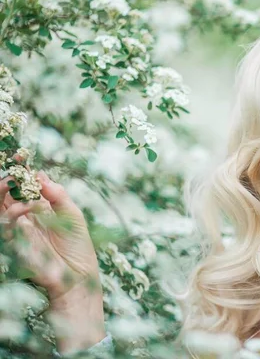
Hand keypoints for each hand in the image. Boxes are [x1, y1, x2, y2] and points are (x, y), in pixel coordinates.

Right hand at [0, 171, 105, 352]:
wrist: (78, 276)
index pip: (24, 187)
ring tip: (21, 187)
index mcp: (40, 210)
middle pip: (6, 194)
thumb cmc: (78, 247)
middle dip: (8, 179)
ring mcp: (18, 229)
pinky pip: (5, 221)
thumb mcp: (72, 215)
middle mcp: (26, 218)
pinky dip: (15, 210)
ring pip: (0, 205)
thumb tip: (41, 175)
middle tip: (16, 172)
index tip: (20, 156)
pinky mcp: (13, 242)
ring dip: (7, 192)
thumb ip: (58, 195)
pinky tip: (29, 207)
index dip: (21, 172)